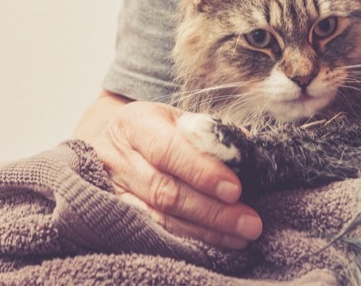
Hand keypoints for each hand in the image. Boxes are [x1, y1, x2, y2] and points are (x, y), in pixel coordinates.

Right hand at [75, 91, 262, 249]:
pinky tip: (214, 242)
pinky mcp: (114, 214)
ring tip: (240, 236)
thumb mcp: (176, 117)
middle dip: (212, 210)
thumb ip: (209, 132)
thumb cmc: (153, 128)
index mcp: (135, 123)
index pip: (167, 150)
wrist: (111, 141)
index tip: (236, 190)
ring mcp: (111, 189)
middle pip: (164, 190)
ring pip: (158, 217)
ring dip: (204, 231)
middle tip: (249, 222)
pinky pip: (152, 231)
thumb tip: (247, 150)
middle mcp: (117, 157)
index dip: (202, 171)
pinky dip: (186, 239)